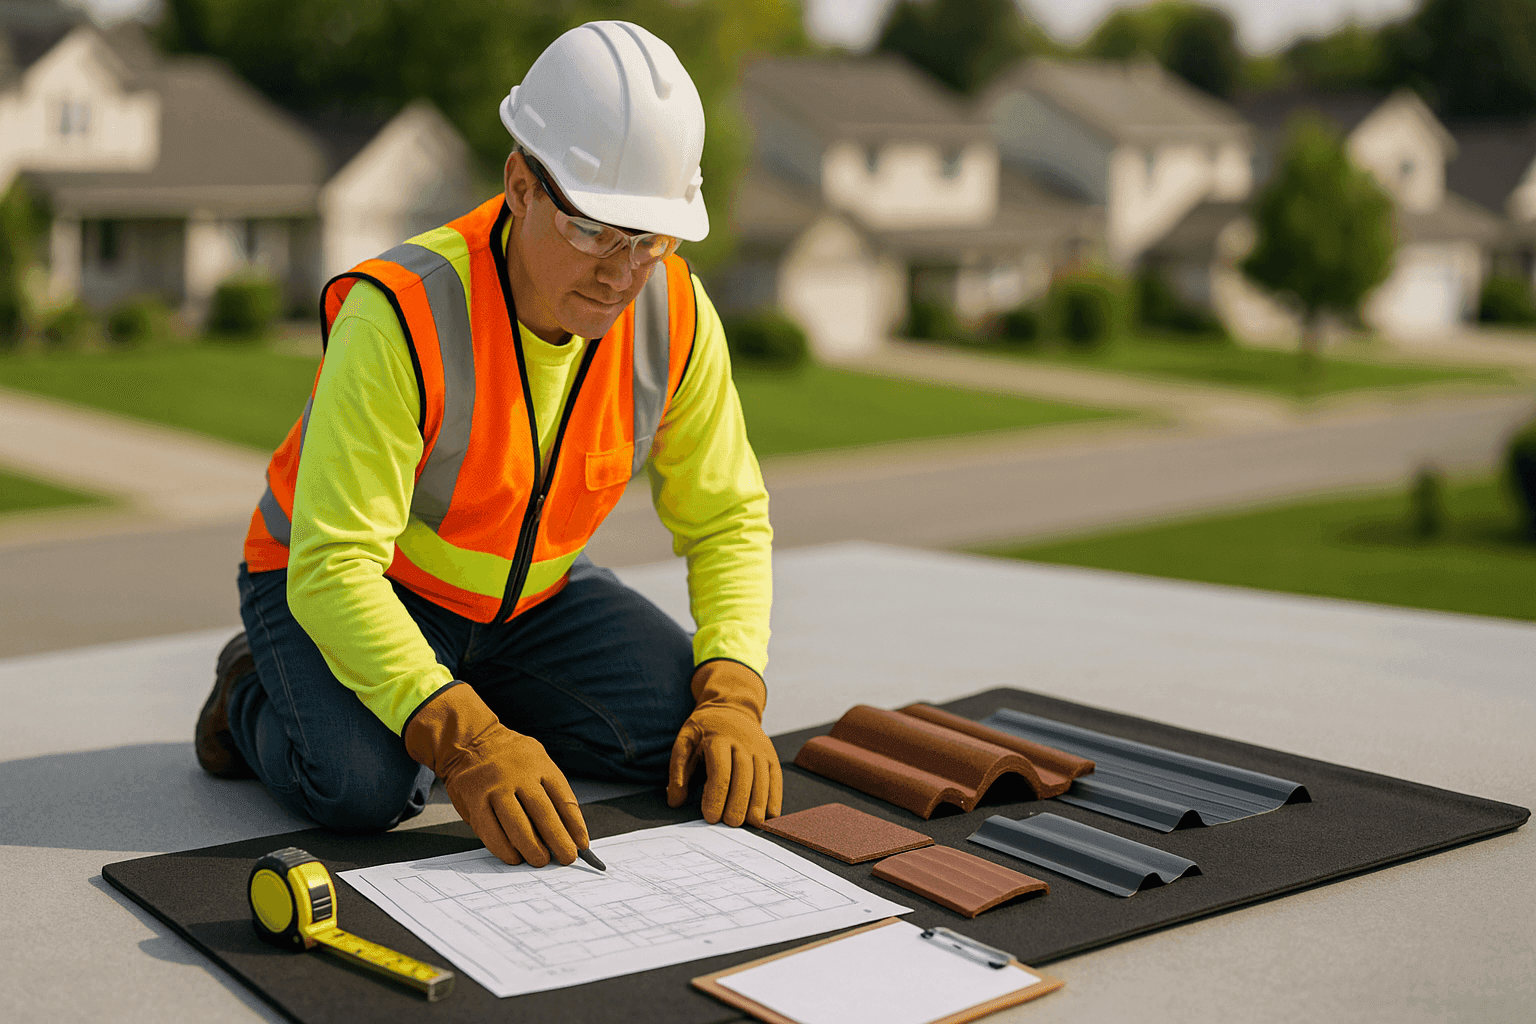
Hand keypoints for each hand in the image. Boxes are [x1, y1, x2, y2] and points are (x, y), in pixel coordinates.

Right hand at [403, 683, 589, 865]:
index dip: (575, 826)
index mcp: (540, 765)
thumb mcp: (537, 760)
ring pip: (517, 824)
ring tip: (540, 860)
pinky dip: (503, 848)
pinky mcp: (475, 799)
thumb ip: (551, 790)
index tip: (582, 845)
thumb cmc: (510, 757)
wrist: (471, 739)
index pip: (564, 799)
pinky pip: (490, 830)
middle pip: (543, 813)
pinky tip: (513, 856)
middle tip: (565, 858)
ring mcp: (496, 787)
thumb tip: (568, 830)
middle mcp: (519, 775)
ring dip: (531, 847)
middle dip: (558, 840)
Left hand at [667, 660, 782, 826]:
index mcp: (718, 737)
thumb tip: (675, 800)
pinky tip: (770, 813)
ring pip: (762, 777)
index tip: (711, 816)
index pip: (720, 770)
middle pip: (743, 775)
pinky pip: (775, 776)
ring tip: (753, 823)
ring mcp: (759, 748)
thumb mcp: (686, 739)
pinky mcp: (771, 754)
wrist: (732, 706)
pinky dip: (775, 796)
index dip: (716, 795)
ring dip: (759, 802)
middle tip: (731, 824)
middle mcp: (743, 742)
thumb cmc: (706, 728)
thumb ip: (678, 769)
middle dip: (738, 801)